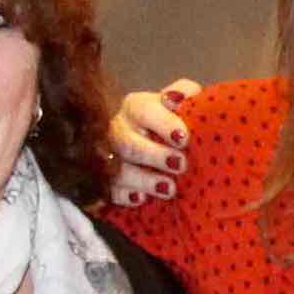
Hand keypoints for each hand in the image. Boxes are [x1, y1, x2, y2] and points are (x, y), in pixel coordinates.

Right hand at [107, 80, 201, 208]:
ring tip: (169, 188)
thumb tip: (180, 97)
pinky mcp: (107, 182)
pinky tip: (141, 199)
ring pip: (118, 169)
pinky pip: (110, 191)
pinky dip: (125, 195)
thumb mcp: (180, 104)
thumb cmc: (172, 122)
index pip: (144, 111)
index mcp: (136, 107)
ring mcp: (109, 157)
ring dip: (144, 179)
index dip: (164, 124)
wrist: (156, 144)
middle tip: (180, 164)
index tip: (184, 138)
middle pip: (128, 143)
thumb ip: (185, 94)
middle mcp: (118, 130)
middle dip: (154, 155)